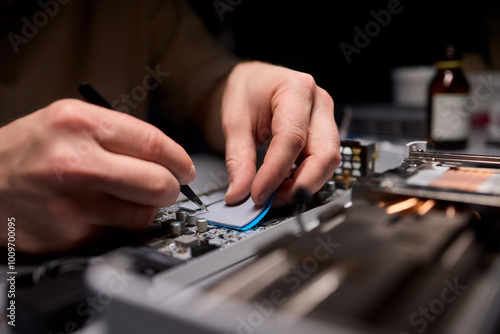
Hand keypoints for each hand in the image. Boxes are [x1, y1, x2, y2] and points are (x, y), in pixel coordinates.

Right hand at [0, 99, 193, 253]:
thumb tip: (170, 159)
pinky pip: (117, 233)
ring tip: (124, 196)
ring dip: (145, 207)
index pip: (154, 144)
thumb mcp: (71, 118)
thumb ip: (121, 134)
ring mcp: (71, 204)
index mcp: (80, 123)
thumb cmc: (32, 148)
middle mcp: (75, 163)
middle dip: (171, 187)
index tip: (185, 168)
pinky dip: (118, 224)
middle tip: (166, 186)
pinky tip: (97, 211)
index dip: (180, 159)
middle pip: (158, 184)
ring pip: (144, 214)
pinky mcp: (68, 235)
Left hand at [222, 62, 340, 206]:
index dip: (275, 172)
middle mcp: (319, 103)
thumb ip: (238, 160)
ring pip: (328, 162)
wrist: (254, 82)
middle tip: (271, 200)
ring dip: (303, 184)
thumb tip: (239, 194)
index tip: (257, 194)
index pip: (292, 139)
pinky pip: (322, 163)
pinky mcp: (325, 134)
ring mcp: (326, 118)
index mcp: (296, 89)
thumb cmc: (246, 91)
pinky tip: (284, 185)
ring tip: (275, 194)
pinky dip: (304, 179)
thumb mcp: (234, 122)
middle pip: (324, 154)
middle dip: (300, 184)